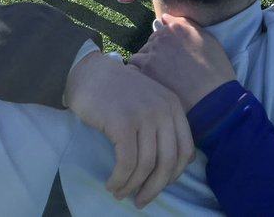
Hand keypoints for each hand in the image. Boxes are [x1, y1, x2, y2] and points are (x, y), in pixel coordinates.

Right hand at [64, 51, 193, 207]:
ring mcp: (143, 115)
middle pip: (168, 161)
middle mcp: (163, 109)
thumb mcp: (148, 101)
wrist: (87, 72)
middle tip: (141, 201)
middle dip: (155, 188)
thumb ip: (161, 124)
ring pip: (146, 165)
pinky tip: (111, 184)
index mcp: (173, 106)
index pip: (186, 150)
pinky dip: (120, 179)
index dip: (174, 174)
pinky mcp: (123, 123)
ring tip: (120, 193)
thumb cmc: (115, 91)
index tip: (159, 185)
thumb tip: (167, 167)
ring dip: (133, 186)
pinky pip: (127, 163)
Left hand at [129, 15, 234, 112]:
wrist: (214, 99)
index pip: (159, 33)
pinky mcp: (147, 72)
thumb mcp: (208, 41)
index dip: (164, 47)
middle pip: (148, 45)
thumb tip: (164, 18)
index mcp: (176, 29)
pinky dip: (138, 76)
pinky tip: (149, 85)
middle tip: (165, 71)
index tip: (170, 58)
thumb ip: (185, 25)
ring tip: (157, 80)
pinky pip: (134, 70)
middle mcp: (162, 39)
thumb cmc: (216, 71)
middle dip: (153, 55)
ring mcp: (152, 55)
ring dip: (144, 66)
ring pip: (138, 57)